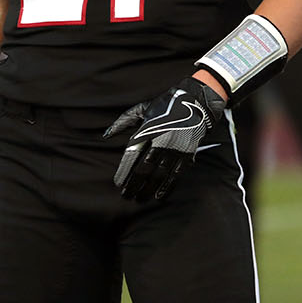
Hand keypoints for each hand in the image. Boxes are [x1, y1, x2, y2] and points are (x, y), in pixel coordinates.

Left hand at [104, 76, 226, 201]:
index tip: (118, 183)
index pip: (132, 155)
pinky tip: (158, 195)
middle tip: (126, 196)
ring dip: (148, 189)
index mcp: (148, 129)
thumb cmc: (164, 106)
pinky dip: (167, 186)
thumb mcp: (142, 110)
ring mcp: (175, 148)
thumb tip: (106, 135)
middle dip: (134, 184)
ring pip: (159, 174)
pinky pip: (175, 174)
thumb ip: (123, 122)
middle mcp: (161, 140)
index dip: (124, 171)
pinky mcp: (187, 154)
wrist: (195, 103)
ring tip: (139, 199)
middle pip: (144, 168)